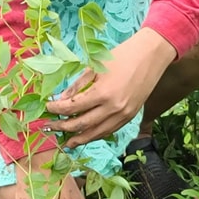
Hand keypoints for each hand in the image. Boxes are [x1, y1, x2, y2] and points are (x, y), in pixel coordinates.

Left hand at [46, 28, 176, 146]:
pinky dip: (95, 135)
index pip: (73, 107)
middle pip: (82, 124)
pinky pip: (109, 131)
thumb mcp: (95, 67)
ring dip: (79, 138)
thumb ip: (78, 85)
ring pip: (96, 133)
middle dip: (63, 126)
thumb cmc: (121, 56)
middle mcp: (113, 108)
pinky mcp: (130, 117)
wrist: (151, 56)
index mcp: (103, 93)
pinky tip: (86, 136)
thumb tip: (60, 99)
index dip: (57, 109)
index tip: (47, 108)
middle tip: (50, 127)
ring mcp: (123, 115)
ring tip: (66, 142)